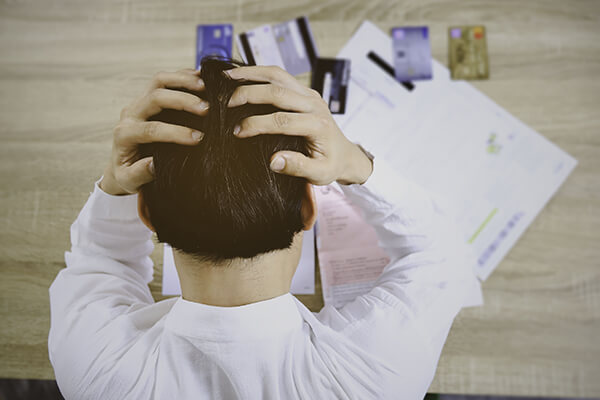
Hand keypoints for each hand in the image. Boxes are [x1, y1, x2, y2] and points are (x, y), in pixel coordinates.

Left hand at [100, 69, 208, 194]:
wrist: (122, 163)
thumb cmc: (128, 174)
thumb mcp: (129, 181)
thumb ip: (140, 174)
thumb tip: (154, 164)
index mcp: (125, 134)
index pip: (151, 129)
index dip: (175, 132)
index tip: (198, 138)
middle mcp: (130, 113)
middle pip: (155, 97)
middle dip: (182, 101)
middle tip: (207, 109)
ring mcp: (139, 101)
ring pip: (159, 81)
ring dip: (183, 81)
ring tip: (207, 88)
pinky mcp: (149, 96)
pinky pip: (166, 80)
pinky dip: (184, 76)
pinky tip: (203, 80)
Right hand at [226, 66, 372, 185]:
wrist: (344, 154)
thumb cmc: (330, 165)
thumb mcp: (319, 174)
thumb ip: (298, 167)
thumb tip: (274, 161)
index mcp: (318, 125)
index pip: (282, 121)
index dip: (256, 124)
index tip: (236, 132)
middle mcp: (314, 104)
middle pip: (278, 91)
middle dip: (248, 95)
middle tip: (225, 103)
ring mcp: (309, 94)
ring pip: (277, 75)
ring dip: (250, 74)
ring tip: (226, 77)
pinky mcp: (303, 90)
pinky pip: (279, 75)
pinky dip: (257, 73)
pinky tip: (240, 75)